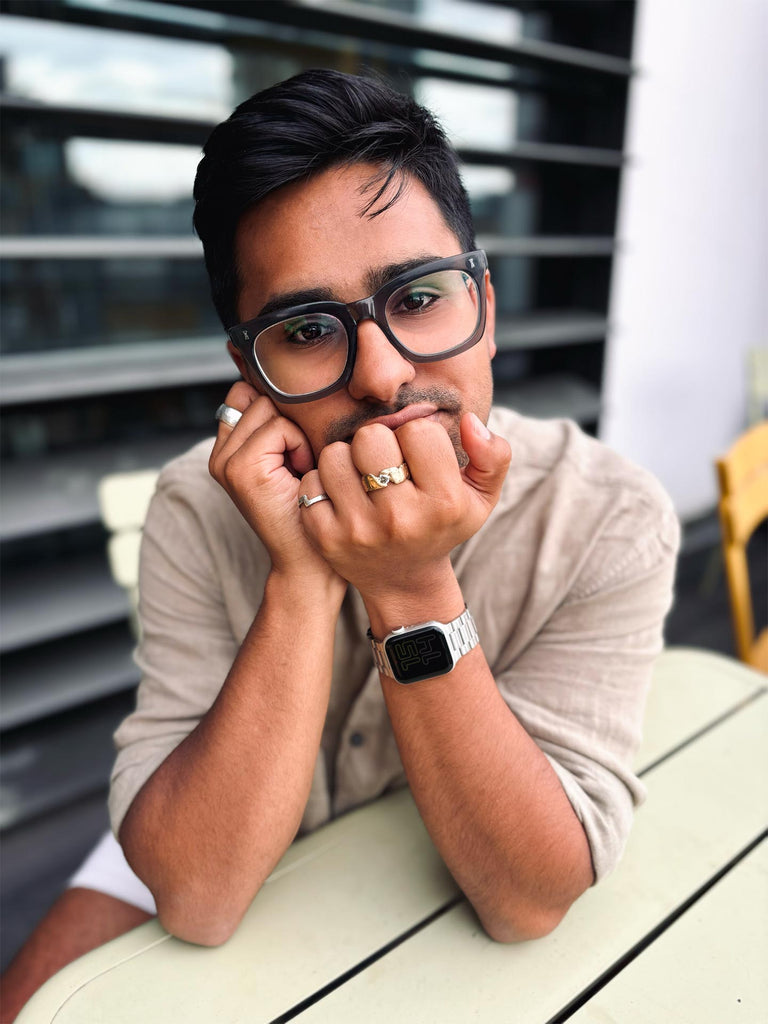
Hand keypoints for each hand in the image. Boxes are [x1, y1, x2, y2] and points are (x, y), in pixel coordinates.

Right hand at [208, 381, 342, 584]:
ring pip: (270, 407)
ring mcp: (225, 462)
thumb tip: (296, 374)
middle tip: (302, 463)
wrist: (312, 563)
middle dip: (291, 421)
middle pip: (259, 395)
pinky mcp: (240, 469)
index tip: (298, 442)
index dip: (279, 406)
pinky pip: (279, 427)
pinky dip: (300, 445)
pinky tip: (301, 475)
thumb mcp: (298, 456)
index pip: (247, 392)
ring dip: (298, 434)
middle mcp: (220, 453)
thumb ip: (284, 421)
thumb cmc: (315, 508)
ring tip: (301, 470)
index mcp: (229, 448)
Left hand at [298, 412, 509, 615]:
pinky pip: (311, 482)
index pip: (418, 431)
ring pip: (335, 455)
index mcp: (443, 503)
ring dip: (347, 459)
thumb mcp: (481, 496)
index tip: (418, 458)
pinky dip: (323, 483)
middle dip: (378, 442)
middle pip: (371, 436)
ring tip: (362, 477)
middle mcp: (401, 519)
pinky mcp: (326, 538)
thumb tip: (469, 420)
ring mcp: (359, 531)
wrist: (404, 581)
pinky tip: (342, 496)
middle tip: (385, 462)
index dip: (417, 436)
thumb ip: (493, 455)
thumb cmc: (443, 526)